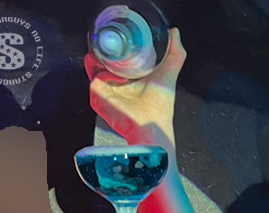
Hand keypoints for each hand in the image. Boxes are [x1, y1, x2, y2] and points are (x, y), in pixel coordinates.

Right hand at [84, 27, 185, 141]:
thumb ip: (175, 54)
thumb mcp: (169, 74)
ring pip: (95, 62)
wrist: (150, 127)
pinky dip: (97, 67)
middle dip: (108, 44)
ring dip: (99, 52)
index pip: (122, 53)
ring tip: (107, 44)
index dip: (122, 41)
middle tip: (114, 34)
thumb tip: (174, 33)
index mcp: (132, 75)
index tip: (125, 29)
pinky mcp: (98, 94)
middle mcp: (118, 80)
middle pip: (106, 56)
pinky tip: (109, 66)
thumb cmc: (160, 108)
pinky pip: (93, 75)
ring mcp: (106, 86)